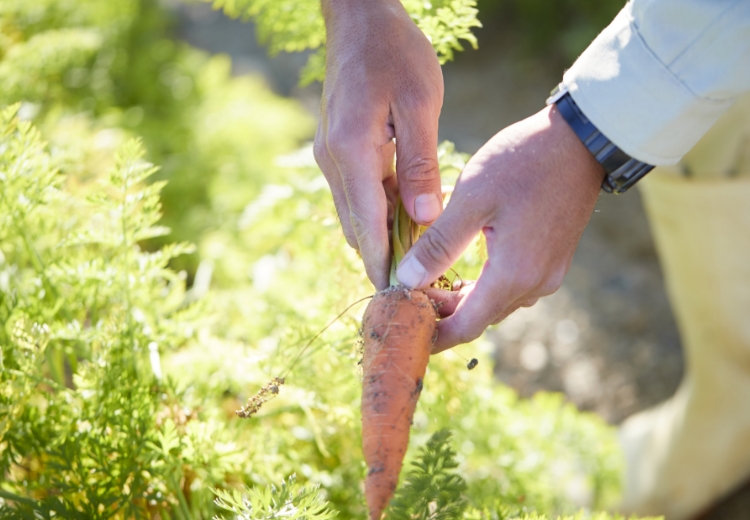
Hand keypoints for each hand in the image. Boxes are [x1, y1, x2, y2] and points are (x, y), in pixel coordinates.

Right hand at [314, 0, 443, 289]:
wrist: (359, 18)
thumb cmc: (394, 53)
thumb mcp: (419, 103)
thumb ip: (420, 163)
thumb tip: (424, 218)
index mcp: (352, 151)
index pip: (366, 225)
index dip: (382, 264)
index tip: (397, 299)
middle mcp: (333, 160)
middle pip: (356, 226)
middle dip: (381, 259)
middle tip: (414, 287)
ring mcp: (331, 155)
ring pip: (355, 213)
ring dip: (380, 238)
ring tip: (414, 262)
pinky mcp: (338, 149)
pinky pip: (358, 193)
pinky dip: (378, 213)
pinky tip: (404, 221)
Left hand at [397, 105, 603, 351]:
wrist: (581, 140)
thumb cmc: (523, 163)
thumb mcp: (471, 199)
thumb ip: (438, 244)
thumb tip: (406, 279)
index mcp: (513, 275)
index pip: (466, 327)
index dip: (434, 337)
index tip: (406, 333)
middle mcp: (534, 284)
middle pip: (480, 317)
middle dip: (442, 313)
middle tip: (407, 295)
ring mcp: (548, 273)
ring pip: (495, 302)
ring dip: (462, 298)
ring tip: (427, 277)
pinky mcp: (552, 259)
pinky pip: (511, 285)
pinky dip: (483, 285)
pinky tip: (461, 264)